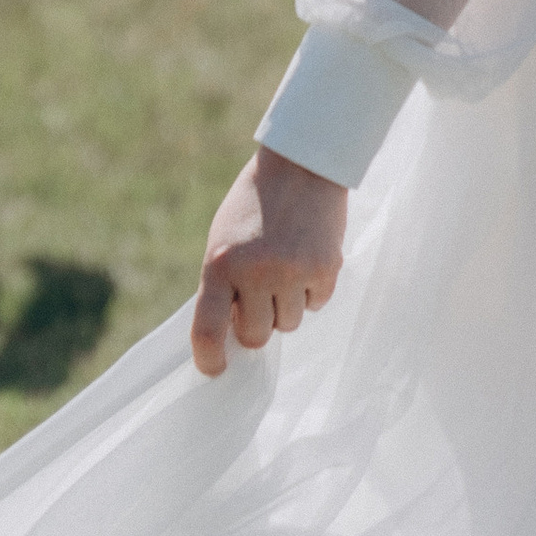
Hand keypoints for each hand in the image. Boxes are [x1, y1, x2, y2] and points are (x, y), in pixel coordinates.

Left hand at [191, 148, 345, 377]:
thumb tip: (231, 334)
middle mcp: (256, 273)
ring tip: (285, 266)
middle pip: (256, 335)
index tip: (215, 370)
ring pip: (289, 324)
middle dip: (257, 324)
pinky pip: (316, 305)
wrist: (302, 165)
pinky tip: (307, 258)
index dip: (209, 358)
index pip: (208, 330)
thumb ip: (223, 285)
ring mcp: (293, 273)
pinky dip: (311, 291)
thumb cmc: (254, 205)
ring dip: (286, 306)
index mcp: (219, 265)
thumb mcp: (223, 241)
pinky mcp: (326, 269)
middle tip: (260, 297)